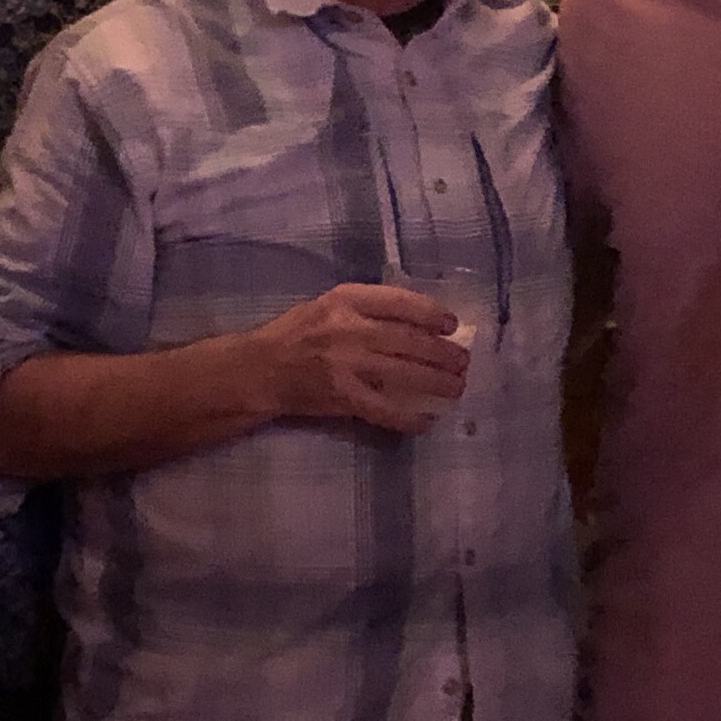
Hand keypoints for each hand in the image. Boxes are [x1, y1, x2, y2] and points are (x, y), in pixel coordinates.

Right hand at [249, 283, 470, 435]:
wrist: (258, 369)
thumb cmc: (294, 334)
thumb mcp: (326, 306)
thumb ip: (365, 309)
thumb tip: (417, 324)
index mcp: (345, 300)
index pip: (400, 302)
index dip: (432, 313)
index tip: (452, 324)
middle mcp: (349, 328)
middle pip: (410, 340)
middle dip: (443, 352)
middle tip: (463, 362)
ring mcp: (346, 364)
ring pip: (405, 373)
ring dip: (437, 381)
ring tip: (457, 387)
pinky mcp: (342, 396)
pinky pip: (385, 410)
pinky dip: (409, 417)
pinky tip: (427, 421)